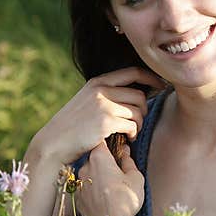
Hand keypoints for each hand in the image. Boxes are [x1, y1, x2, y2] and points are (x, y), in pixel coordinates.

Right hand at [30, 66, 165, 165]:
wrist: (54, 143)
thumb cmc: (72, 126)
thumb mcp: (86, 101)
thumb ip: (105, 94)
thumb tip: (135, 95)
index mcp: (97, 82)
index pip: (133, 72)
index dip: (151, 78)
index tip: (162, 86)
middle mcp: (101, 89)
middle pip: (139, 95)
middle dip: (144, 110)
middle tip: (137, 123)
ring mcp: (103, 105)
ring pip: (138, 111)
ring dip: (138, 124)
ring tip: (131, 132)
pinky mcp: (106, 122)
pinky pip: (132, 125)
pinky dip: (133, 134)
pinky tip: (127, 139)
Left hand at [76, 140, 143, 215]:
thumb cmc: (125, 199)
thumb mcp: (136, 177)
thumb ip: (129, 162)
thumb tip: (125, 153)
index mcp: (99, 158)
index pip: (100, 142)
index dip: (109, 144)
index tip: (117, 149)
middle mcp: (85, 167)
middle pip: (94, 158)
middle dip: (104, 162)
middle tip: (117, 171)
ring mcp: (79, 183)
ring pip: (88, 174)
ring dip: (97, 177)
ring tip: (111, 187)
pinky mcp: (77, 198)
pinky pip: (85, 188)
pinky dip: (92, 190)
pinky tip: (103, 198)